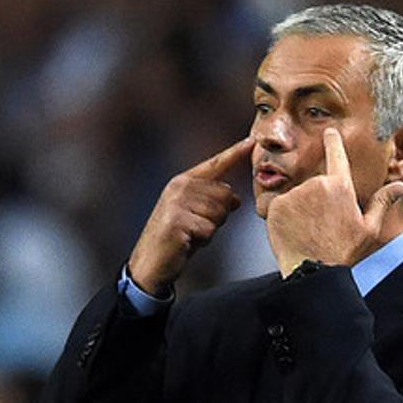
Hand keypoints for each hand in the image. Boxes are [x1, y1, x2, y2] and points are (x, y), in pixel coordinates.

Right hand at [128, 136, 254, 294]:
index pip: (215, 164)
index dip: (235, 152)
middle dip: (220, 216)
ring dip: (210, 230)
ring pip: (219, 214)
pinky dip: (202, 241)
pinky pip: (209, 230)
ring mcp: (176, 203)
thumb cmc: (175, 238)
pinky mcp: (176, 221)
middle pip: (225, 195)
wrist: (150, 262)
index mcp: (182, 181)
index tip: (253, 140)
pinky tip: (187, 242)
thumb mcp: (195, 215)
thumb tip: (237, 199)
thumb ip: (213, 202)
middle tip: (198, 227)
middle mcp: (179, 187)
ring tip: (191, 234)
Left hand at [266, 128, 402, 276]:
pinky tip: (292, 232)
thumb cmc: (343, 252)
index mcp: (341, 187)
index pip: (336, 155)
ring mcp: (294, 194)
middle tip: (321, 226)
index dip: (332, 141)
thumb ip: (381, 202)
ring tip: (307, 231)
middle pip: (314, 184)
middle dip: (316, 201)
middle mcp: (316, 185)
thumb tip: (400, 185)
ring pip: (295, 195)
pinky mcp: (276, 205)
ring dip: (299, 209)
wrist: (314, 271)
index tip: (329, 131)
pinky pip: (278, 205)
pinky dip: (283, 216)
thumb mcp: (369, 228)